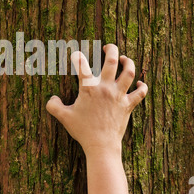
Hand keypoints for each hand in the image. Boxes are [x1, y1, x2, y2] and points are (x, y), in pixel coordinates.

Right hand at [46, 44, 147, 158]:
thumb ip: (53, 106)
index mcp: (89, 88)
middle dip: (111, 49)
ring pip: (129, 72)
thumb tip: (52, 98)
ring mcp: (119, 96)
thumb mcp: (64, 117)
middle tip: (108, 47)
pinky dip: (142, 86)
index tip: (77, 55)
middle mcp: (105, 88)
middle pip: (112, 61)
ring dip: (128, 62)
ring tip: (124, 59)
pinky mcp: (128, 105)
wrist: (101, 145)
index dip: (78, 57)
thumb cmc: (82, 131)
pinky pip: (140, 93)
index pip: (82, 66)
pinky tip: (139, 83)